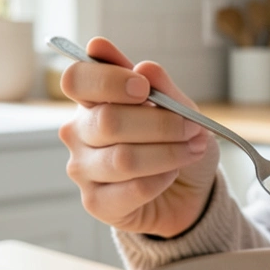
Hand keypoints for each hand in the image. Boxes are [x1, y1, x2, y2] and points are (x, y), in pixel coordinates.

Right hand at [58, 37, 219, 237]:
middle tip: (192, 127)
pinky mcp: (95, 202)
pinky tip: (171, 175)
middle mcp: (78, 132)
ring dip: (168, 153)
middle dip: (160, 124)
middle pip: (107, 121)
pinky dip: (162, 180)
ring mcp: (82, 168)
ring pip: (123, 159)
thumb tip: (145, 67)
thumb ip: (163, 87)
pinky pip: (133, 189)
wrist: (188, 191)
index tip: (144, 88)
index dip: (108, 80)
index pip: (77, 80)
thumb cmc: (176, 143)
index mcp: (92, 99)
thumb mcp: (181, 109)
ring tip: (191, 150)